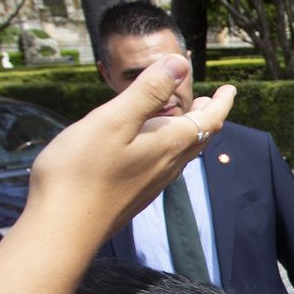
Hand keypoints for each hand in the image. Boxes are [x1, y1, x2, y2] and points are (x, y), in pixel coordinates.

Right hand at [23, 55, 234, 240]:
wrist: (63, 229)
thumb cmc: (82, 172)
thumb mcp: (113, 120)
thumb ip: (148, 92)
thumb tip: (180, 64)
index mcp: (167, 145)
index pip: (209, 120)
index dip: (221, 102)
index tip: (230, 89)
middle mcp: (166, 166)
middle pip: (198, 137)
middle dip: (207, 116)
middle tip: (211, 100)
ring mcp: (150, 184)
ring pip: (181, 153)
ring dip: (188, 132)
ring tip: (184, 118)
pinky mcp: (133, 195)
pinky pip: (162, 166)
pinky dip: (168, 147)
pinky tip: (151, 148)